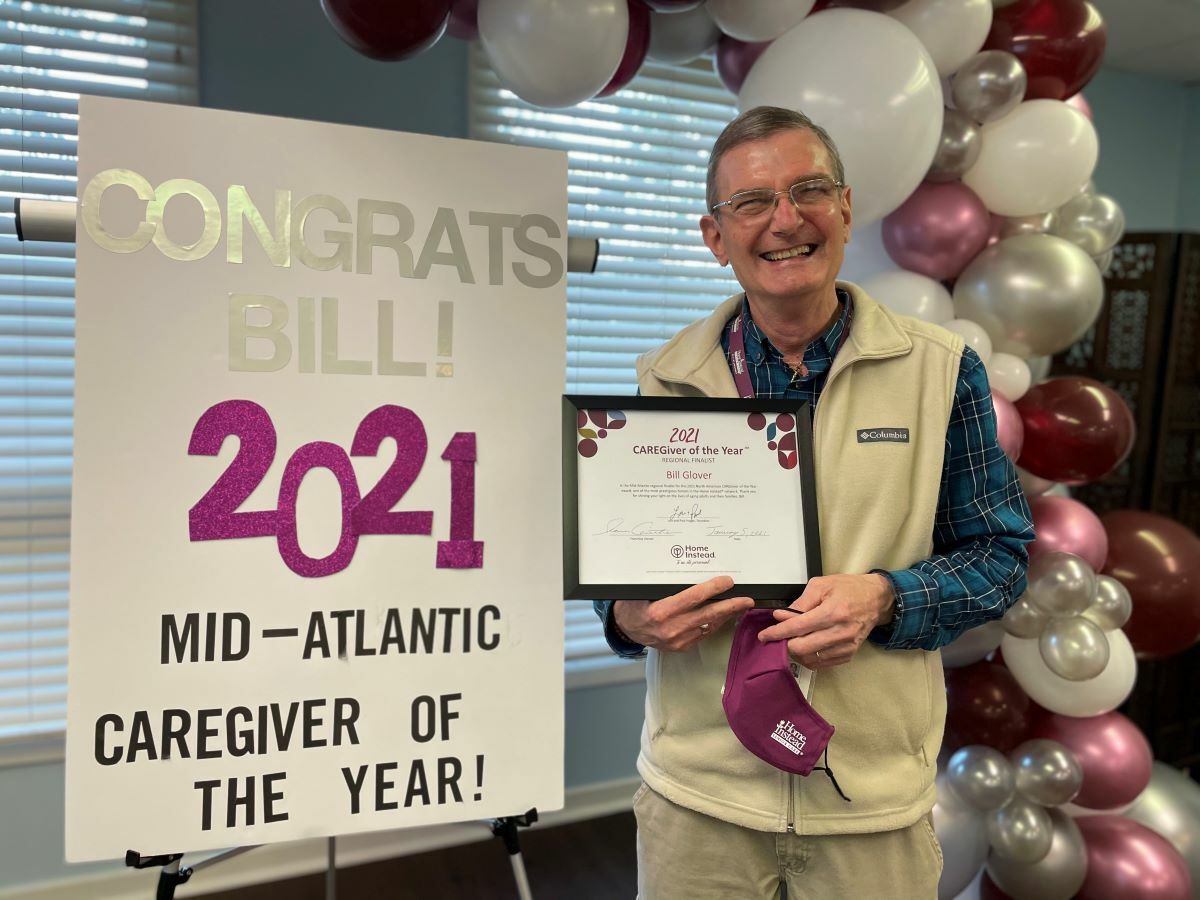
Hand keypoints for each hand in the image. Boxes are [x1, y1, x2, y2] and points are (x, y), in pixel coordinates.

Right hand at [613, 576, 754, 652]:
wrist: (626, 629)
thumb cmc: (634, 604)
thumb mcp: (642, 590)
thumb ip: (662, 584)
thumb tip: (687, 568)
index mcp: (660, 611)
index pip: (693, 597)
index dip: (713, 589)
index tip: (728, 581)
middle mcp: (670, 628)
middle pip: (708, 614)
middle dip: (731, 606)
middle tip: (748, 600)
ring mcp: (677, 640)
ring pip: (709, 625)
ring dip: (726, 615)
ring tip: (741, 606)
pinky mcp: (681, 647)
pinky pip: (703, 633)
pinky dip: (715, 624)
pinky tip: (723, 616)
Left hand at [756, 573, 894, 668]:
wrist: (876, 599)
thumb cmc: (848, 588)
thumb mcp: (821, 585)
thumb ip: (800, 603)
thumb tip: (781, 616)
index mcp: (832, 612)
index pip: (797, 627)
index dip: (777, 633)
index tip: (764, 636)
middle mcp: (840, 632)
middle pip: (802, 648)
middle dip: (785, 644)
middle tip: (779, 637)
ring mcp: (846, 646)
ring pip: (811, 658)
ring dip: (796, 652)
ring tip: (793, 640)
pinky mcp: (849, 654)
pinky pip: (822, 663)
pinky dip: (810, 657)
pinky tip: (806, 646)